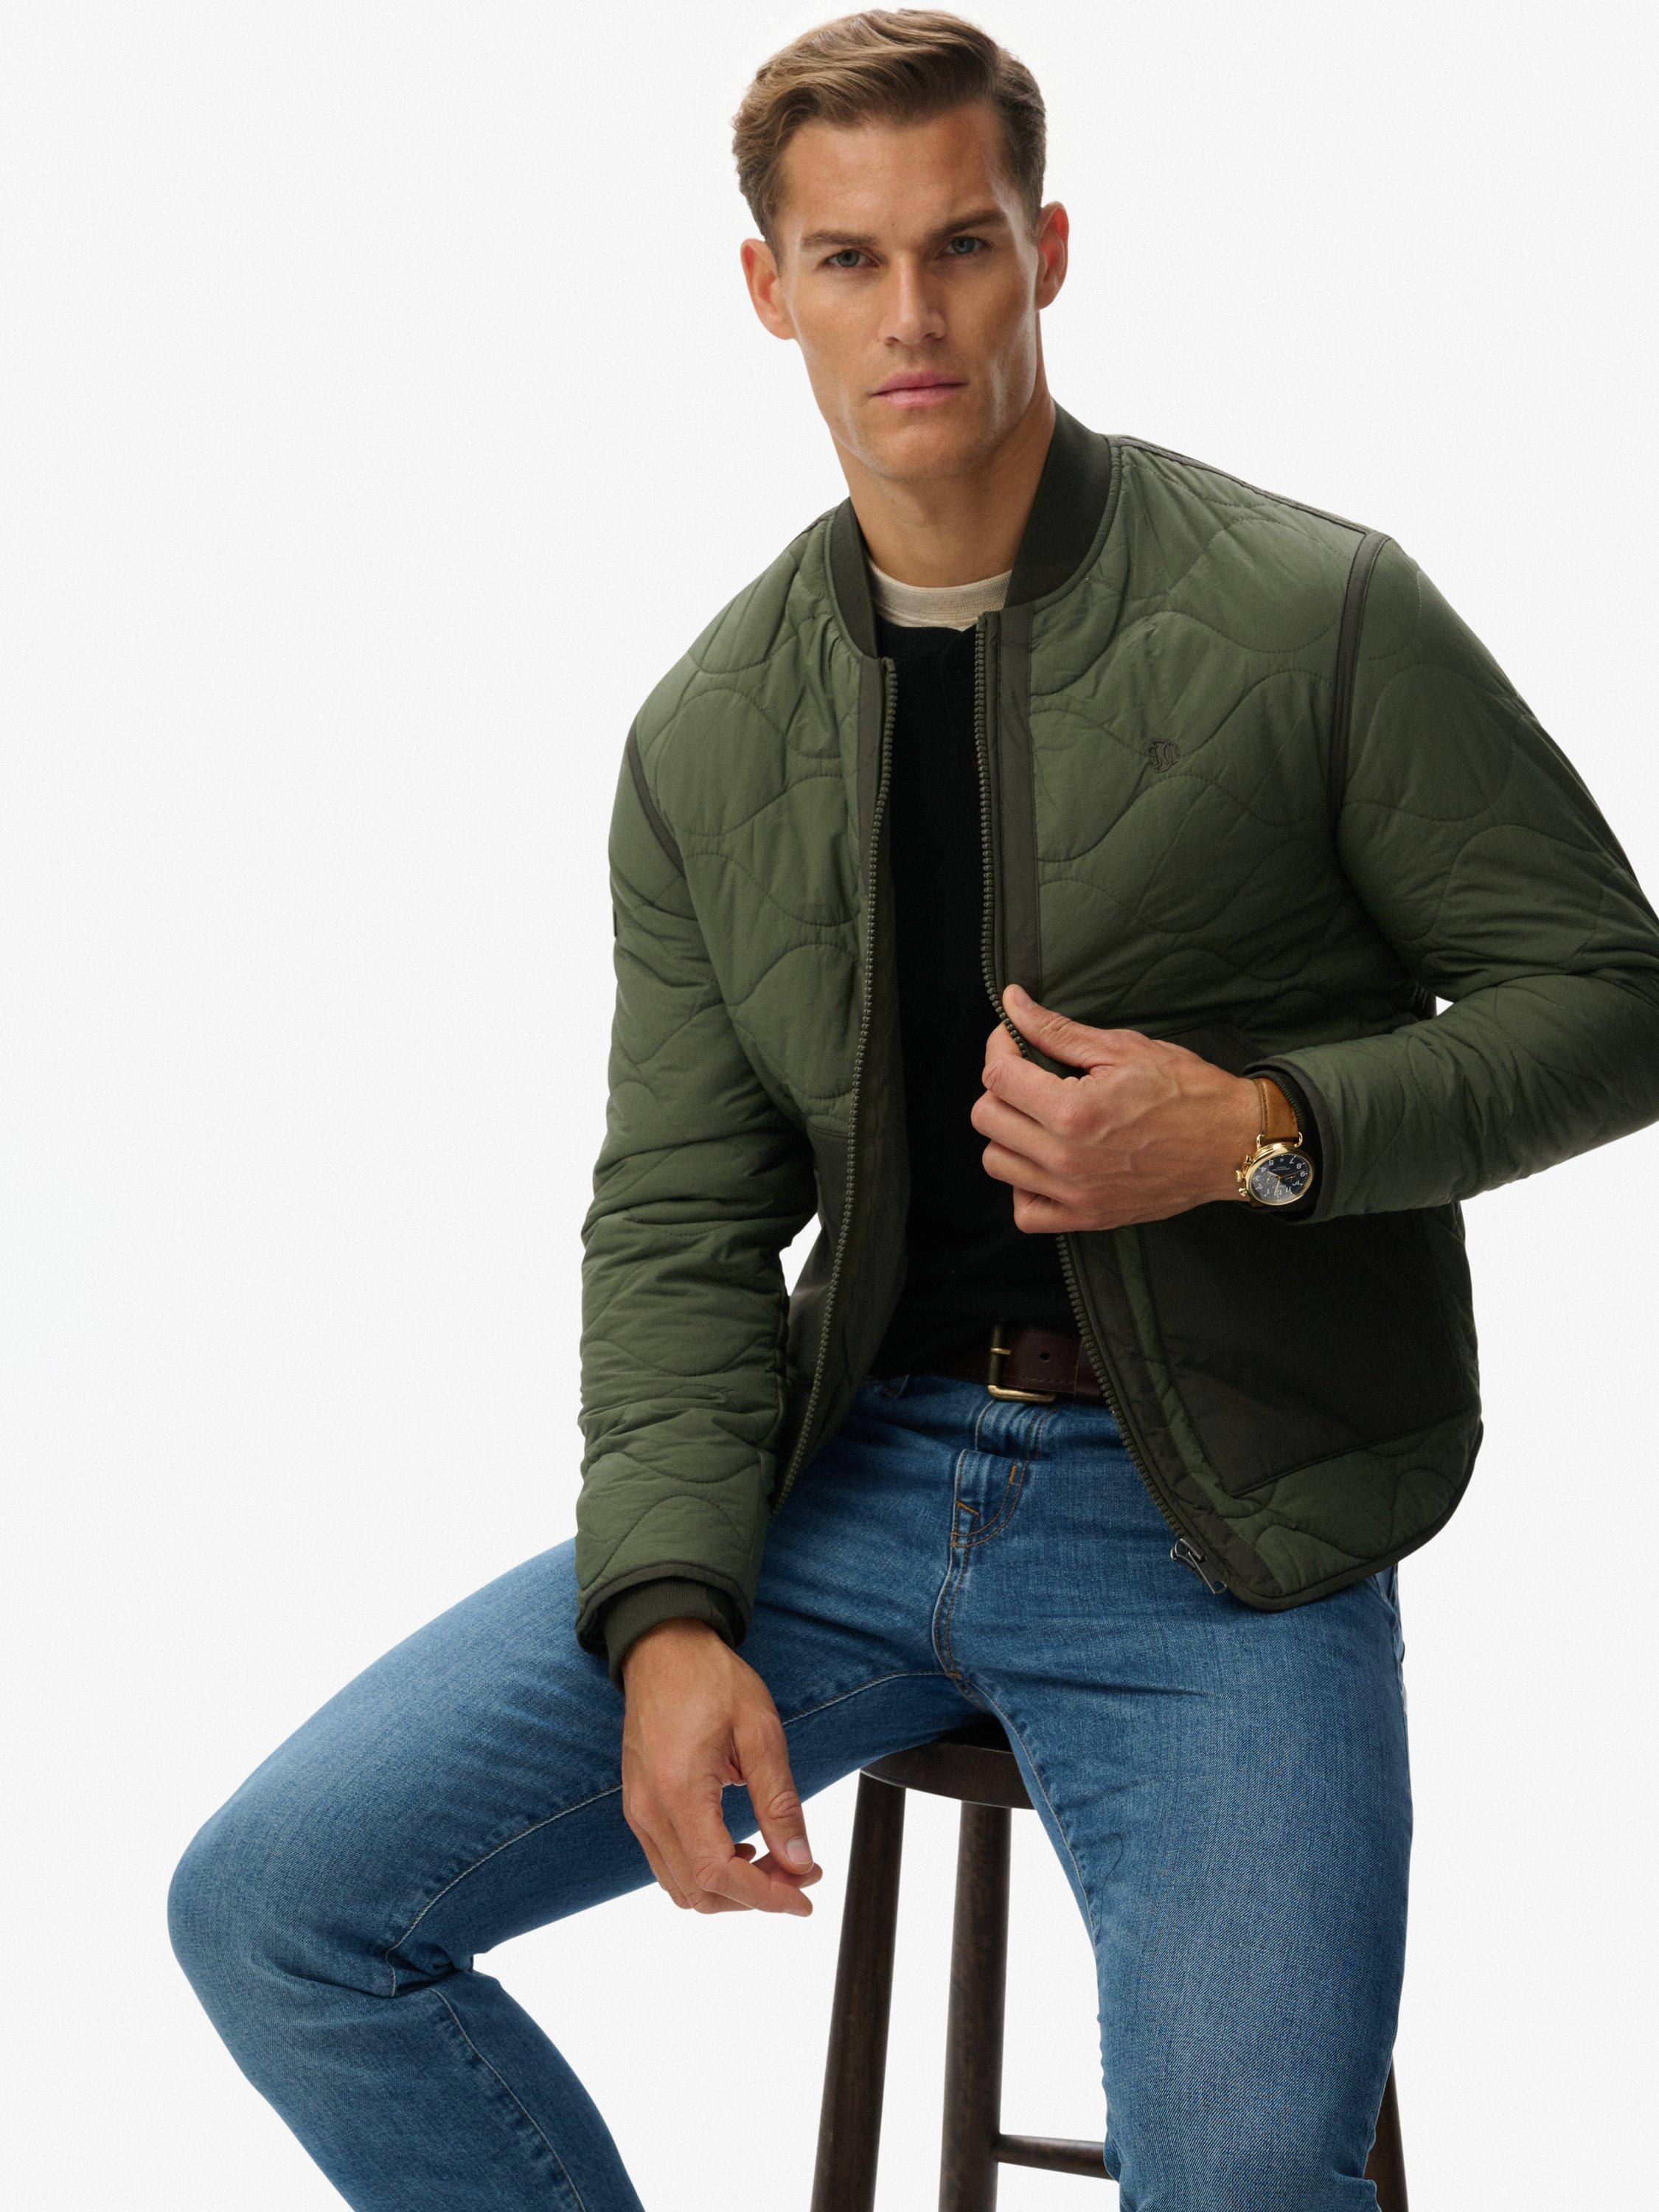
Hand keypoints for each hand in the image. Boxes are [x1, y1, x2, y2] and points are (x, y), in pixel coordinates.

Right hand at [619, 1618, 820, 1916]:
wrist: (663, 1647)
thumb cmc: (711, 1679)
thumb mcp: (760, 1731)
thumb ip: (779, 1801)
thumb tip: (799, 1862)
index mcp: (678, 1791)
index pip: (718, 1875)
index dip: (766, 1897)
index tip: (804, 1897)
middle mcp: (649, 1810)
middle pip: (700, 1893)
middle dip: (755, 1895)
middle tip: (800, 1871)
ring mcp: (638, 1811)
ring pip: (682, 1887)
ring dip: (731, 1889)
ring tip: (773, 1861)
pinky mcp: (639, 1806)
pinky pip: (669, 1864)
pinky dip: (706, 1872)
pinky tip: (739, 1847)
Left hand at [971, 983, 1263, 1231]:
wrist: (1232, 1143)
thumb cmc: (1186, 1091)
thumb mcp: (1123, 1048)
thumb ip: (1058, 1030)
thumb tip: (1012, 1002)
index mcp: (1073, 1112)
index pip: (998, 1076)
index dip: (1001, 1048)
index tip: (1016, 1039)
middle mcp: (1066, 1159)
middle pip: (987, 1119)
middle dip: (1001, 1087)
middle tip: (1029, 1074)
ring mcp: (1075, 1194)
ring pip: (997, 1163)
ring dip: (1008, 1133)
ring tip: (1039, 1115)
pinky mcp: (1087, 1218)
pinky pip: (1025, 1213)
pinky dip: (1023, 1188)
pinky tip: (1043, 1161)